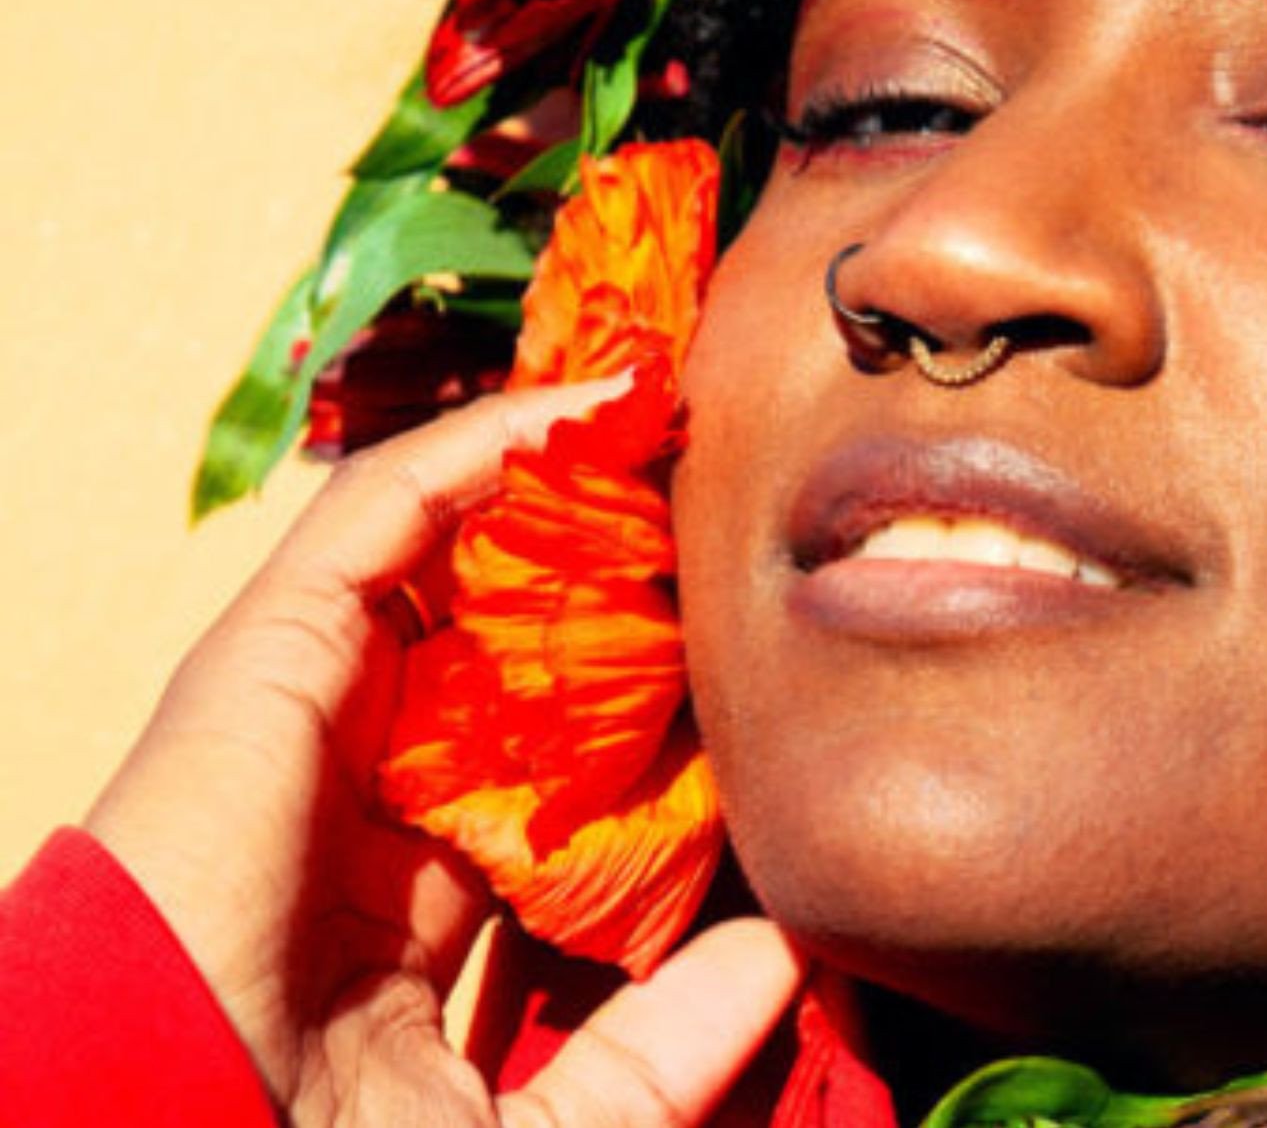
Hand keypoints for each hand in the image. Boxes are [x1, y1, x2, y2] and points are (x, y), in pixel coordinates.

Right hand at [83, 380, 800, 1124]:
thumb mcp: (552, 1119)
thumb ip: (672, 1040)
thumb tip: (798, 958)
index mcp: (422, 893)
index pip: (558, 760)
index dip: (656, 697)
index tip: (760, 649)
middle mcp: (370, 790)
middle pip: (512, 639)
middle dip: (620, 566)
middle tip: (733, 498)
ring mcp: (316, 717)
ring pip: (455, 558)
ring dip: (568, 480)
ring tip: (682, 421)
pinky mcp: (268, 658)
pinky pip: (382, 515)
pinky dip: (486, 449)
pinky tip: (597, 409)